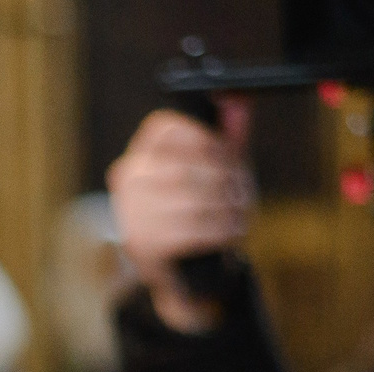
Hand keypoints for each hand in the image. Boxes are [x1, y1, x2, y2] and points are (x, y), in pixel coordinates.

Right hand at [105, 103, 253, 333]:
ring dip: (228, 208)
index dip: (205, 139)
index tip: (229, 156)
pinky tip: (232, 231)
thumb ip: (227, 135)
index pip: (168, 130)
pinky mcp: (143, 245)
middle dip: (225, 179)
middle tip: (244, 191)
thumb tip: (240, 98)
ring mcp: (132, 214)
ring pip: (194, 201)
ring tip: (242, 213)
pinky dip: (221, 230)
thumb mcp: (213, 170)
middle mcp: (129, 181)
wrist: (180, 271)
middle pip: (187, 168)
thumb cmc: (198, 211)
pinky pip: (193, 230)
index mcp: (139, 155)